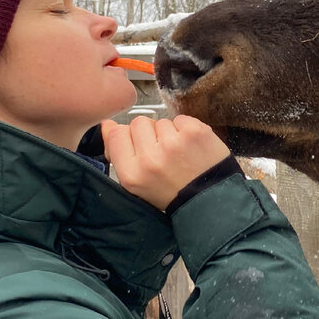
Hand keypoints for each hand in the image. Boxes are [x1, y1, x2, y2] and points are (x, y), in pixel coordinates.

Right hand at [101, 114, 229, 209]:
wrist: (211, 200)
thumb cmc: (172, 192)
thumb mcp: (138, 184)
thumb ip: (119, 153)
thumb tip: (107, 124)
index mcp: (132, 174)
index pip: (117, 134)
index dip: (128, 137)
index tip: (140, 147)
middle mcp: (150, 158)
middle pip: (138, 123)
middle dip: (149, 134)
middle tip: (163, 153)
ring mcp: (173, 143)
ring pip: (161, 121)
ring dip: (169, 133)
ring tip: (179, 154)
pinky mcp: (194, 132)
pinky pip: (180, 119)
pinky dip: (185, 129)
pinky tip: (191, 147)